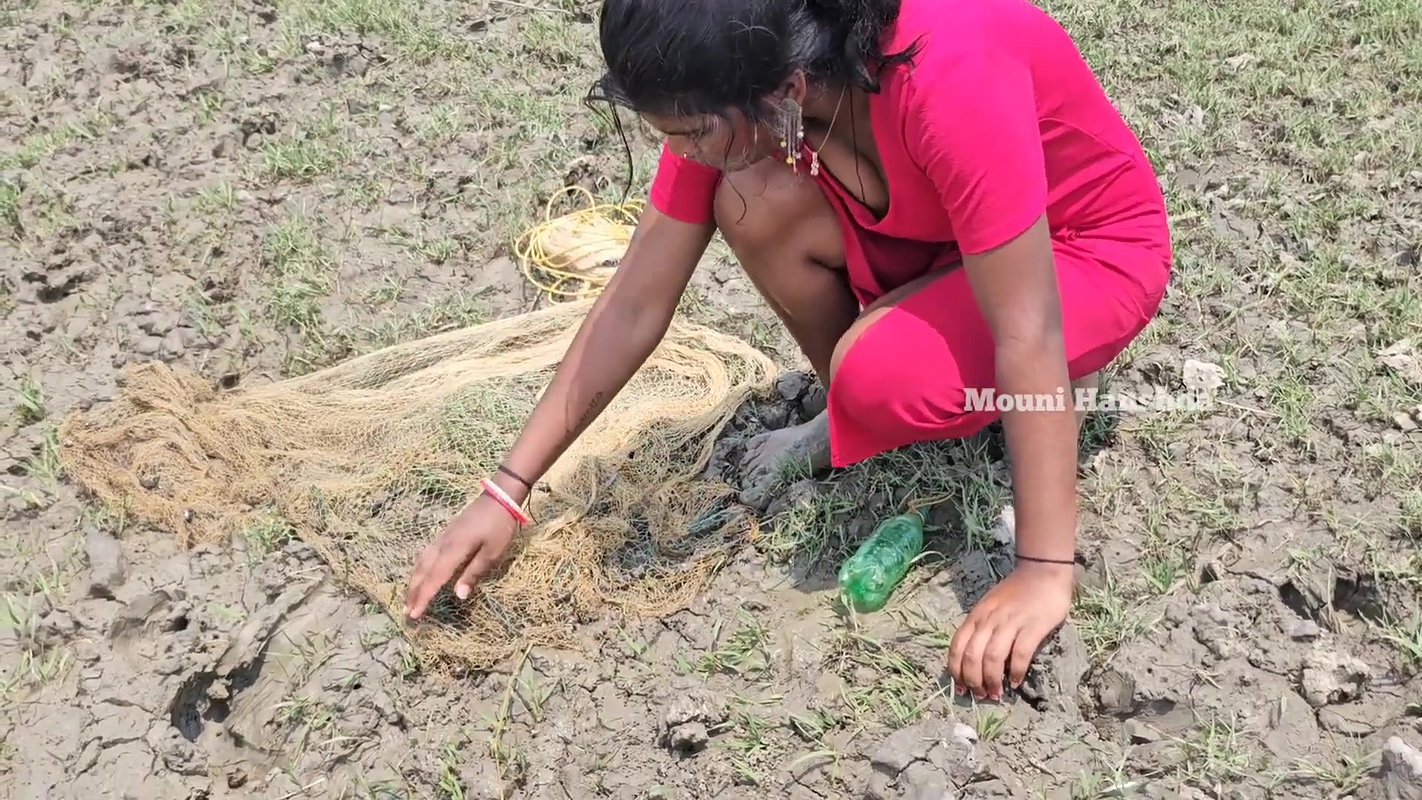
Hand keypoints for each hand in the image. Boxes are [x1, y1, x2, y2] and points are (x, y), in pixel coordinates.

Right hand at [403, 490, 521, 619]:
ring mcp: (442, 537)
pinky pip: (426, 554)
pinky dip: (419, 568)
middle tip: (406, 612)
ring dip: (413, 581)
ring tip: (408, 598)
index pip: (434, 578)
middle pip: (422, 571)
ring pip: (421, 562)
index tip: (414, 615)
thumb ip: (474, 573)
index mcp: (453, 550)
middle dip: (413, 592)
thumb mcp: (492, 553)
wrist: (499, 497)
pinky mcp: (445, 534)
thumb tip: (458, 596)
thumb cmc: (499, 526)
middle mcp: (442, 544)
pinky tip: (419, 573)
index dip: (424, 597)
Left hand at [946, 560, 1073, 699]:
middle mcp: (989, 619)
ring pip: (993, 658)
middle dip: (973, 681)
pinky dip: (1016, 671)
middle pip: (973, 656)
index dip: (956, 670)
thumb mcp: (990, 607)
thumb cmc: (1016, 592)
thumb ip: (982, 628)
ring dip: (992, 680)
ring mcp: (1011, 622)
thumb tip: (974, 660)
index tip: (960, 688)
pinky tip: (1016, 682)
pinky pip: (1020, 654)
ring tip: (996, 694)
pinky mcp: (1033, 626)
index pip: (957, 646)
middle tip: (980, 695)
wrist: (1042, 572)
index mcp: (976, 616)